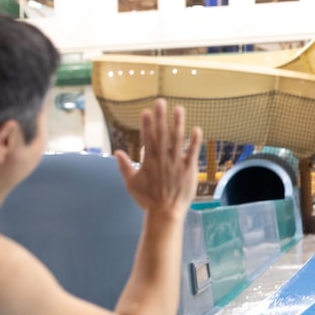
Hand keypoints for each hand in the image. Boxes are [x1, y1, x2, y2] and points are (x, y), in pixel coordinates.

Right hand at [114, 99, 202, 216]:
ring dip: (178, 124)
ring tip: (178, 109)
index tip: (146, 111)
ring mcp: (176, 163)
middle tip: (160, 101)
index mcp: (149, 161)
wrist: (165, 212)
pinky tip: (196, 128)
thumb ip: (124, 167)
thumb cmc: (148, 199)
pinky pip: (192, 153)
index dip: (146, 125)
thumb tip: (117, 152)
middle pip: (161, 135)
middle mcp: (162, 159)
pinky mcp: (189, 169)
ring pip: (177, 140)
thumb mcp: (131, 183)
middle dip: (161, 118)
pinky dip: (195, 141)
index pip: (147, 139)